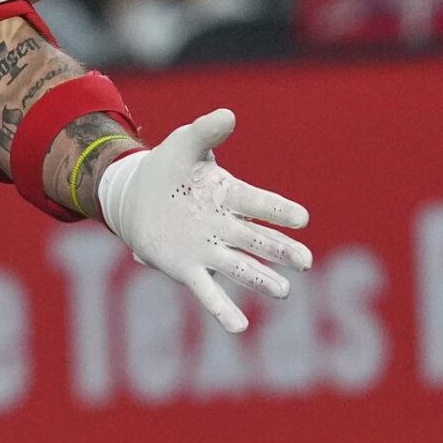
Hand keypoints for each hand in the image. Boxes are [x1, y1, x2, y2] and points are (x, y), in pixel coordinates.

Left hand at [97, 109, 311, 332]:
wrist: (138, 195)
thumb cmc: (170, 167)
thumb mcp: (185, 144)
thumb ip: (206, 132)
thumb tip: (227, 115)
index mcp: (231, 195)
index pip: (260, 203)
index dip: (278, 211)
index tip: (300, 218)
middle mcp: (226, 226)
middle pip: (258, 240)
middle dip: (279, 250)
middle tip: (304, 261)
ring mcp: (209, 249)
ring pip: (240, 267)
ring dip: (261, 280)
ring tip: (282, 292)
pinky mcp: (188, 269)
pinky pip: (209, 292)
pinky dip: (223, 310)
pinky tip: (238, 328)